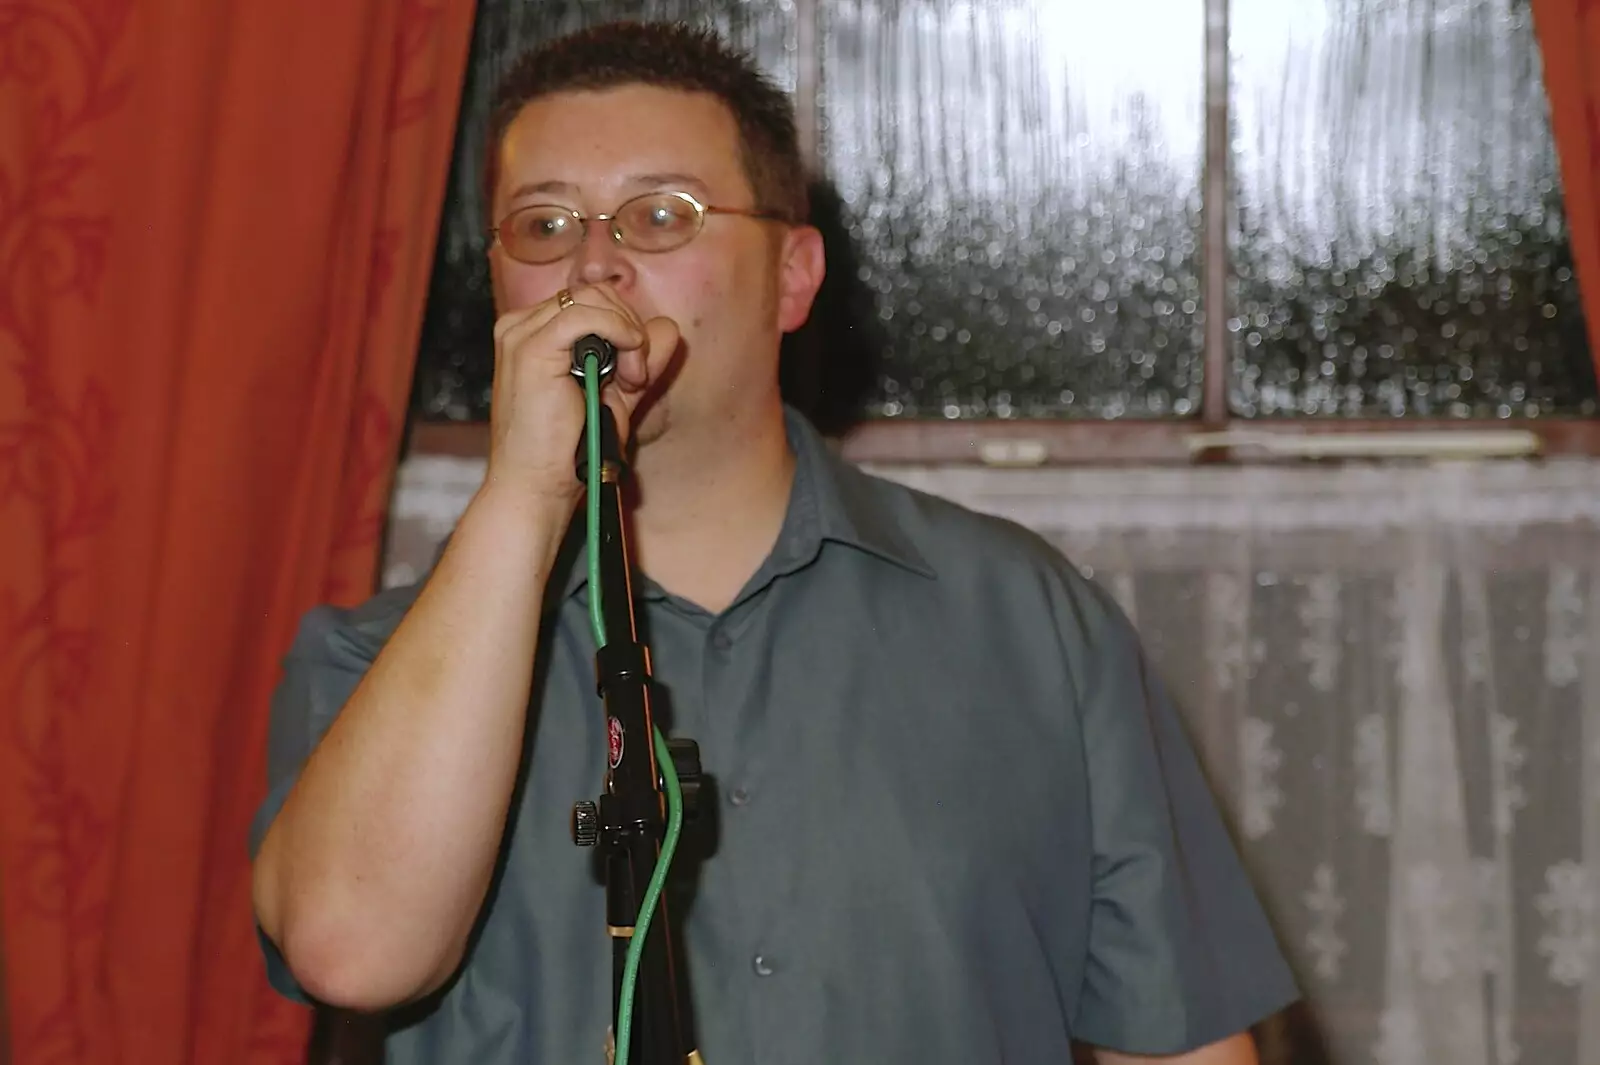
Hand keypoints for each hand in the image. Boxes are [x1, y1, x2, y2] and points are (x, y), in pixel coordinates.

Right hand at [485, 283, 679, 506]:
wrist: (536, 486)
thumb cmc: (567, 451)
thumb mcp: (615, 396)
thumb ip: (640, 361)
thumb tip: (669, 328)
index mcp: (534, 332)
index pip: (593, 301)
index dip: (624, 329)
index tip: (634, 377)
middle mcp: (522, 326)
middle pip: (596, 294)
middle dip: (629, 330)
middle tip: (634, 379)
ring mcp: (522, 334)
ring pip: (594, 299)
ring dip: (627, 336)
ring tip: (629, 381)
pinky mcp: (531, 347)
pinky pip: (587, 314)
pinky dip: (619, 332)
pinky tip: (628, 367)